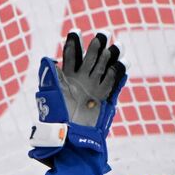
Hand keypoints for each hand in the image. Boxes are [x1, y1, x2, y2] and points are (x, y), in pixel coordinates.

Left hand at [29, 31, 126, 163]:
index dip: (73, 43)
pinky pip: (114, 84)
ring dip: (112, 56)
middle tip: (104, 32)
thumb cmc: (56, 123)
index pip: (72, 56)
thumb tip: (49, 59)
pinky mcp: (105, 100)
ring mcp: (95, 89)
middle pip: (92, 58)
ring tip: (118, 44)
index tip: (76, 31)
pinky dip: (120, 73)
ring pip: (105, 68)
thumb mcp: (50, 97)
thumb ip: (50, 78)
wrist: (69, 143)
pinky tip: (124, 62)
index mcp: (67, 79)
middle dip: (97, 45)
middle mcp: (82, 81)